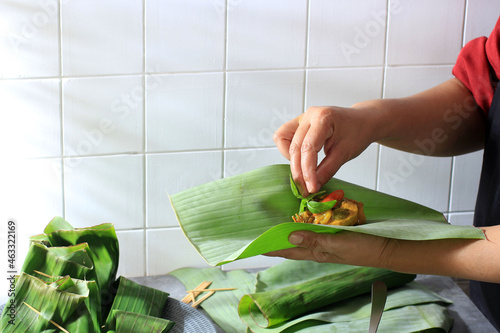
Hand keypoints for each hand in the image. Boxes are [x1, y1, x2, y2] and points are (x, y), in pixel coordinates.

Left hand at [265, 230, 395, 267]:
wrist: (387, 248)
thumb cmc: (363, 248)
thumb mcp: (337, 243)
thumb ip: (314, 239)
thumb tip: (289, 237)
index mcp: (316, 252)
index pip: (288, 251)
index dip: (272, 248)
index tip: (256, 246)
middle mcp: (319, 248)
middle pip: (293, 244)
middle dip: (277, 239)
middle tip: (263, 230)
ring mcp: (328, 241)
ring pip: (304, 235)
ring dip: (291, 230)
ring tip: (277, 221)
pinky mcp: (337, 233)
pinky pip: (317, 228)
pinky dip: (308, 222)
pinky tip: (306, 215)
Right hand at [273, 106, 375, 195]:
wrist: (363, 121)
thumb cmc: (358, 133)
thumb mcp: (345, 154)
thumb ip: (327, 170)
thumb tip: (312, 186)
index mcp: (323, 118)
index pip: (308, 148)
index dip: (308, 171)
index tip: (311, 188)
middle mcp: (309, 115)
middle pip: (294, 147)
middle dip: (298, 170)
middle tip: (306, 189)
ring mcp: (302, 117)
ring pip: (283, 140)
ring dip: (291, 159)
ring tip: (304, 172)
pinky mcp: (299, 123)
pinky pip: (285, 137)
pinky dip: (289, 151)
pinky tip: (302, 160)